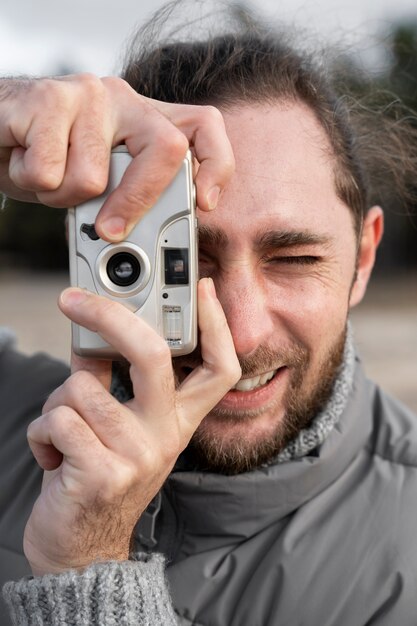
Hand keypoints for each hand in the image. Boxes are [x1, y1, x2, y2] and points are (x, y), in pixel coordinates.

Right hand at [0, 75, 233, 239]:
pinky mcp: (47, 99)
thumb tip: (152, 252)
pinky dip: (31, 185)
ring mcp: (88, 95)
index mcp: (144, 119)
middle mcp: (124, 100)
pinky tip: (24, 161)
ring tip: (48, 176)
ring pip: (94, 177)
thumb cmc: (50, 161)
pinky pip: (49, 173)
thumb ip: (132, 202)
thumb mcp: (102, 183)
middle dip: (135, 204)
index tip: (205, 204)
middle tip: (105, 229)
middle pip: (166, 150)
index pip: (204, 126)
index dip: (216, 165)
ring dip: (63, 196)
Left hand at [23, 278, 240, 575]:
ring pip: (80, 387)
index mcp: (177, 421)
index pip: (219, 369)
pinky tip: (54, 459)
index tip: (203, 288)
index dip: (216, 325)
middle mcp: (165, 435)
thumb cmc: (99, 478)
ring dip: (56, 406)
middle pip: (153, 355)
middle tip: (74, 301)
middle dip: (111, 318)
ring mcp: (137, 455)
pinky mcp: (102, 474)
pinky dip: (42, 434)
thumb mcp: (120, 429)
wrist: (82, 550)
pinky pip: (57, 421)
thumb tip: (90, 337)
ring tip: (64, 437)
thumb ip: (111, 382)